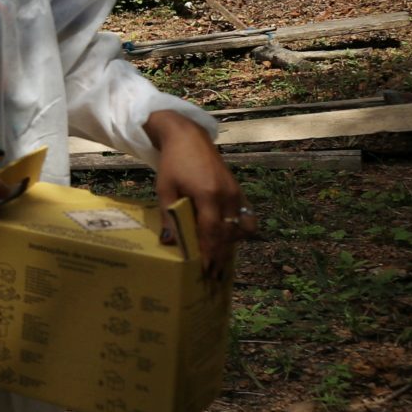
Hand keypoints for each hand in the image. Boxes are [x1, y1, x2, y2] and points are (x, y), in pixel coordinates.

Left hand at [147, 114, 244, 280]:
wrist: (188, 137)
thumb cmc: (173, 163)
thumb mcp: (165, 189)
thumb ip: (169, 216)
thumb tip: (170, 243)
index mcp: (208, 195)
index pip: (212, 232)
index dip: (210, 253)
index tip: (206, 271)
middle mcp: (227, 196)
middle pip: (229, 234)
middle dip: (221, 256)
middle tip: (213, 274)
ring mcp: (236, 193)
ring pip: (241, 228)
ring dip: (231, 244)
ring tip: (219, 258)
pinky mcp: (239, 191)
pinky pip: (246, 217)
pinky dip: (238, 230)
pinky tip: (227, 239)